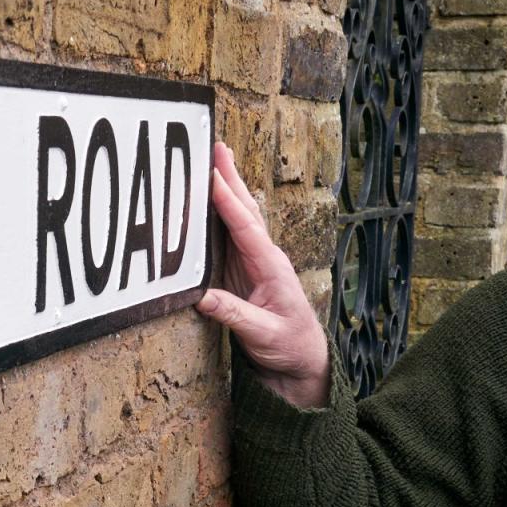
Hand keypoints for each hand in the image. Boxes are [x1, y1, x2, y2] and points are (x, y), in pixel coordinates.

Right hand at [194, 140, 330, 407]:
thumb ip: (235, 316)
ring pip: (238, 218)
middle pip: (245, 210)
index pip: (246, 228)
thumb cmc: (289, 346)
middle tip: (216, 147)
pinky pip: (229, 236)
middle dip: (231, 178)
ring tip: (213, 159)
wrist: (303, 360)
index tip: (212, 176)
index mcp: (272, 268)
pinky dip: (219, 213)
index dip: (227, 202)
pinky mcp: (244, 272)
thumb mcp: (263, 335)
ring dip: (226, 188)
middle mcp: (264, 258)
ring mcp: (254, 263)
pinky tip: (208, 200)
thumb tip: (203, 297)